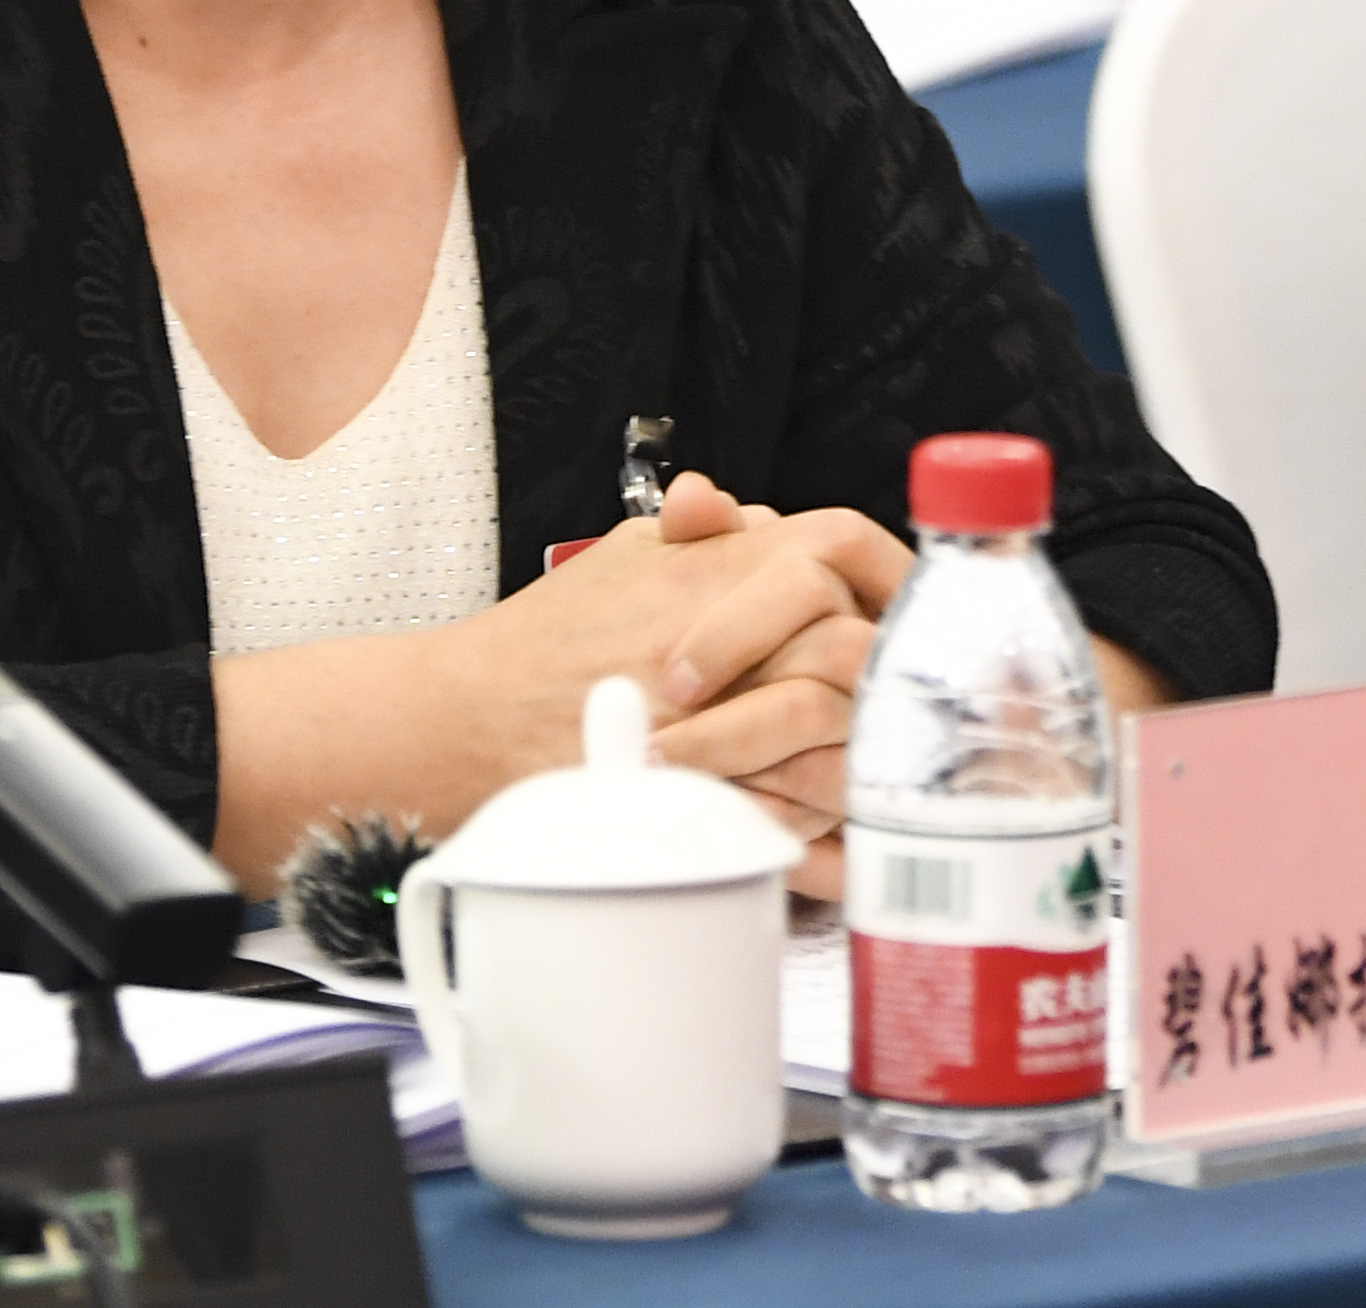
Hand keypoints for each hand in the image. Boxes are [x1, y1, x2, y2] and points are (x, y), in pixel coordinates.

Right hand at [202, 470, 899, 888]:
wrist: (461, 726)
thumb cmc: (541, 646)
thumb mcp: (622, 556)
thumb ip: (702, 532)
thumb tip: (758, 516)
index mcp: (714, 575)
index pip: (841, 556)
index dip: (885, 587)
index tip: (900, 623)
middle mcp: (721, 645)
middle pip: (854, 653)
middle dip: (887, 685)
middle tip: (904, 710)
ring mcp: (709, 728)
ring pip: (838, 745)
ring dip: (867, 763)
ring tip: (881, 777)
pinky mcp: (692, 806)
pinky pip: (795, 830)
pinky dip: (828, 847)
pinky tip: (842, 848)